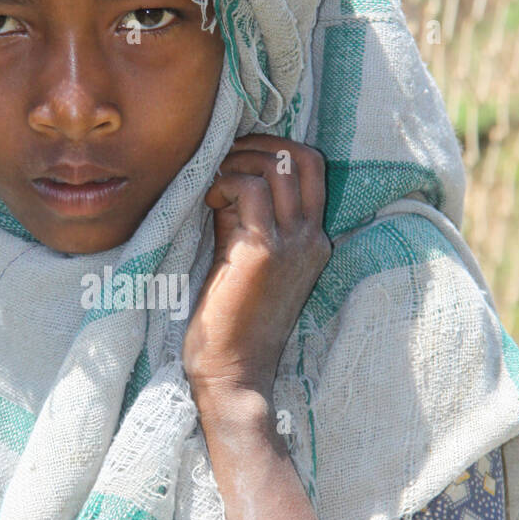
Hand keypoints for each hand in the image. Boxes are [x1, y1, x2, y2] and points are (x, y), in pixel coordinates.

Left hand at [182, 134, 331, 405]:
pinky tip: (206, 204)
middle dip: (258, 145)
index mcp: (313, 240)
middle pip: (303, 156)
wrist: (233, 374)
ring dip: (236, 163)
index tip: (236, 160)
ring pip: (277, 165)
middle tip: (223, 162)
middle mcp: (311, 238)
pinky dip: (223, 183)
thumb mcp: (246, 259)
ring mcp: (292, 244)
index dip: (274, 149)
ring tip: (212, 186)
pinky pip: (248, 189)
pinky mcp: (263, 252)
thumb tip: (227, 180)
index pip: (312, 168)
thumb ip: (243, 219)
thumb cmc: (230, 322)